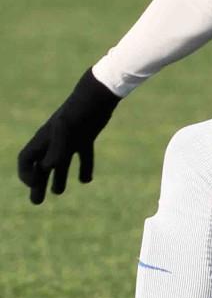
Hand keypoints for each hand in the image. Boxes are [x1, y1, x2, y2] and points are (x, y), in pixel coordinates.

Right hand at [17, 69, 120, 203]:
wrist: (99, 94)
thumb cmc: (79, 112)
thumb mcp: (65, 131)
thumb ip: (56, 150)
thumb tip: (46, 168)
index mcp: (44, 138)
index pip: (26, 160)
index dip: (26, 174)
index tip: (35, 183)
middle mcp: (54, 140)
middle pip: (41, 165)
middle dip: (38, 183)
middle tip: (37, 202)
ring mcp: (70, 139)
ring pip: (60, 163)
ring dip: (58, 178)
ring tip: (58, 192)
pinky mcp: (86, 136)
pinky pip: (83, 155)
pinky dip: (84, 168)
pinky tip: (86, 180)